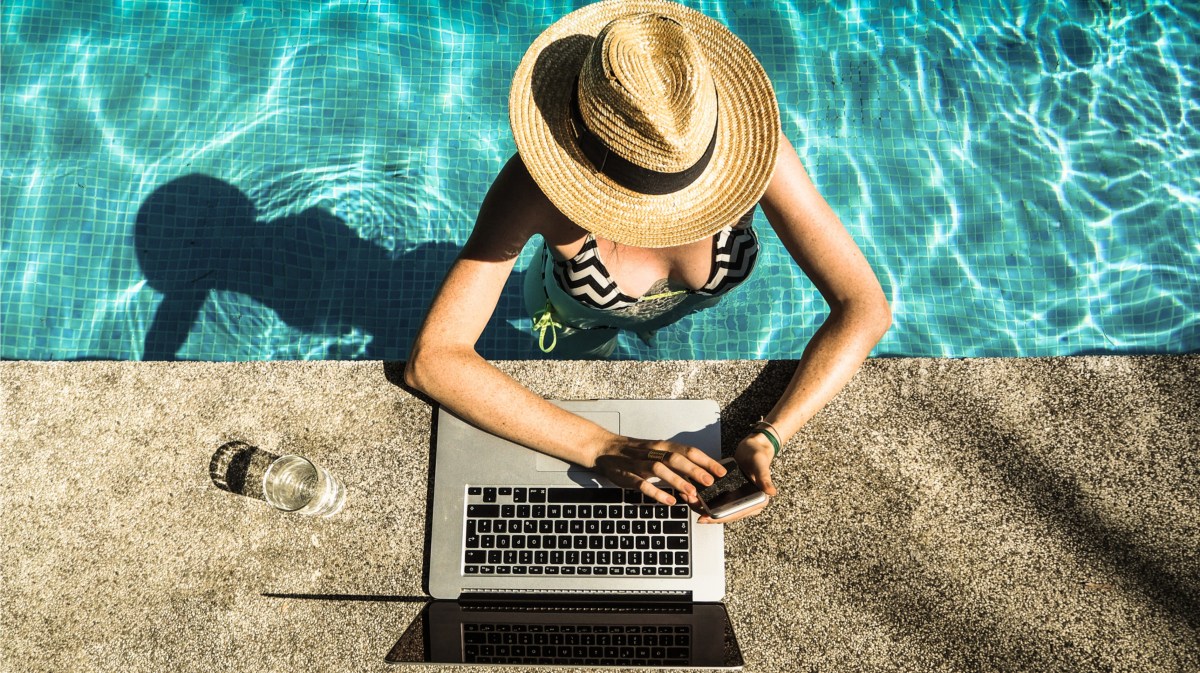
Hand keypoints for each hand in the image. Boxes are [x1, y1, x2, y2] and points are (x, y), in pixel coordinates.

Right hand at [592, 438, 727, 506]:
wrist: (606, 449)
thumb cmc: (636, 453)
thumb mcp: (657, 452)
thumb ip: (677, 462)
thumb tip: (700, 475)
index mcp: (663, 446)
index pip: (688, 451)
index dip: (706, 460)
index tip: (721, 471)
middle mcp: (653, 453)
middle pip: (676, 459)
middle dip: (694, 470)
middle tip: (710, 481)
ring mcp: (639, 464)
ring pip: (660, 470)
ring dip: (677, 481)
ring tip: (691, 493)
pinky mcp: (628, 476)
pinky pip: (643, 485)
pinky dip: (657, 493)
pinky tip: (669, 501)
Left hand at [696, 433, 777, 523]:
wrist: (754, 447)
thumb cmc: (759, 455)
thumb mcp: (761, 465)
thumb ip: (764, 479)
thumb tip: (772, 492)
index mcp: (756, 501)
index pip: (736, 514)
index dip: (720, 517)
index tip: (706, 518)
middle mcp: (746, 503)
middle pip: (724, 514)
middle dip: (707, 513)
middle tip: (692, 507)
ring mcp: (736, 498)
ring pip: (718, 508)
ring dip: (703, 506)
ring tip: (688, 499)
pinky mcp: (729, 492)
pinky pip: (715, 499)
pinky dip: (704, 498)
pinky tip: (692, 492)